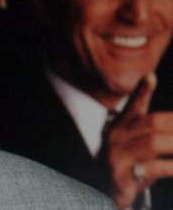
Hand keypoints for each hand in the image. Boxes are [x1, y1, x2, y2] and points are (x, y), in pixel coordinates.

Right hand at [105, 74, 172, 207]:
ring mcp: (117, 158)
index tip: (152, 78)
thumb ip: (146, 112)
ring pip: (153, 143)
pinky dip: (172, 166)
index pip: (136, 106)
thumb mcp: (135, 136)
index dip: (144, 93)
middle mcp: (116, 139)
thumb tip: (152, 77)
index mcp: (120, 126)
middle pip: (152, 124)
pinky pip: (153, 168)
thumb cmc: (127, 160)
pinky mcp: (122, 178)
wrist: (104, 193)